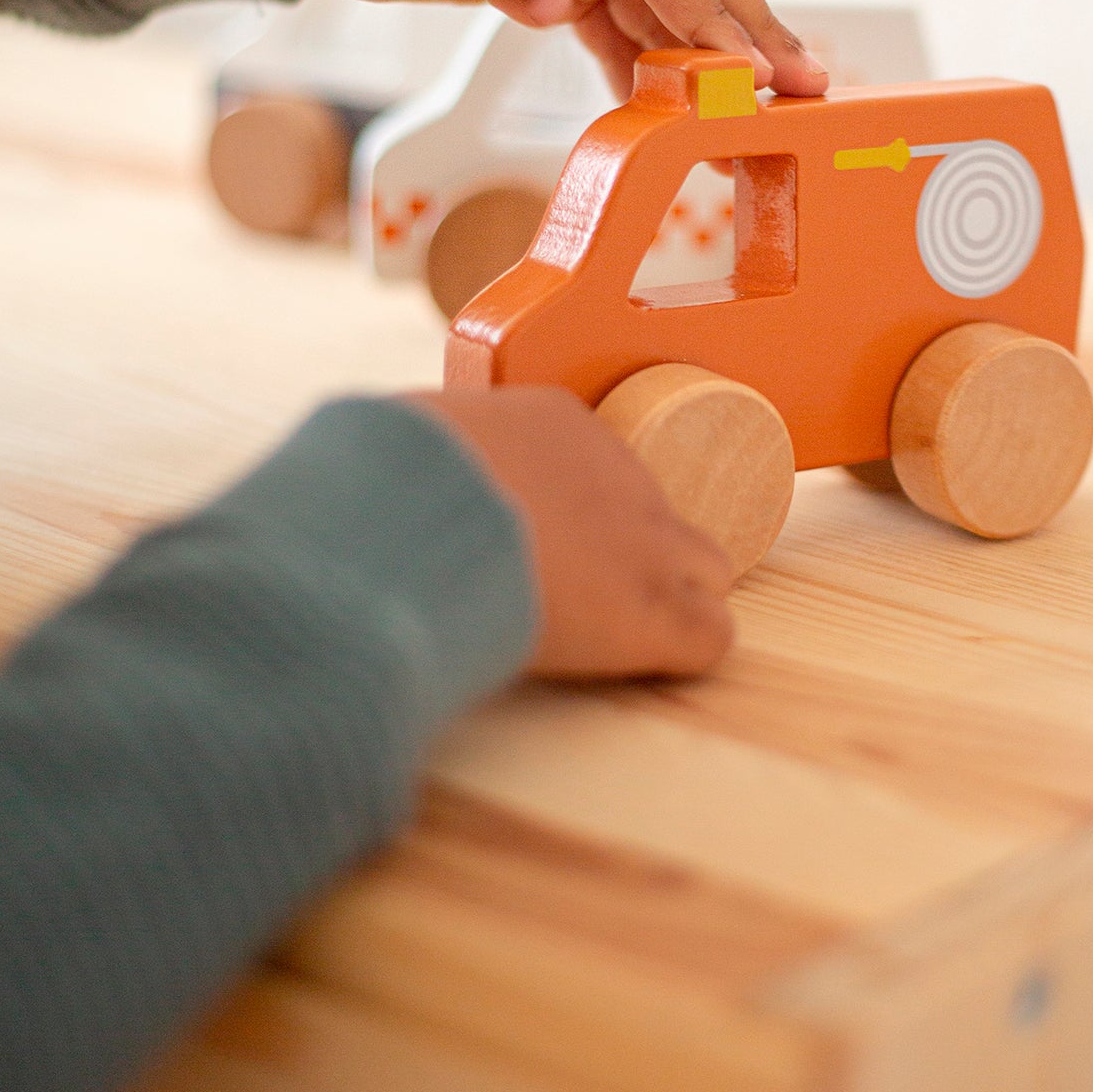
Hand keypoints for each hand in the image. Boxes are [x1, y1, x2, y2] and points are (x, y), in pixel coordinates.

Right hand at [409, 386, 735, 678]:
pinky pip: (707, 637)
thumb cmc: (385, 479)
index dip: (570, 515)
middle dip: (631, 555)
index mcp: (555, 424)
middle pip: (661, 514)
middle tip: (578, 595)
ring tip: (612, 639)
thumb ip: (429, 455)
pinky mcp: (652, 613)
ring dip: (667, 602)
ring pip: (705, 570)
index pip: (593, 469)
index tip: (530, 543)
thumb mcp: (408, 438)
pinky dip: (680, 653)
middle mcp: (619, 473)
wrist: (406, 521)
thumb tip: (394, 468)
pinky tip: (638, 667)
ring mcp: (646, 543)